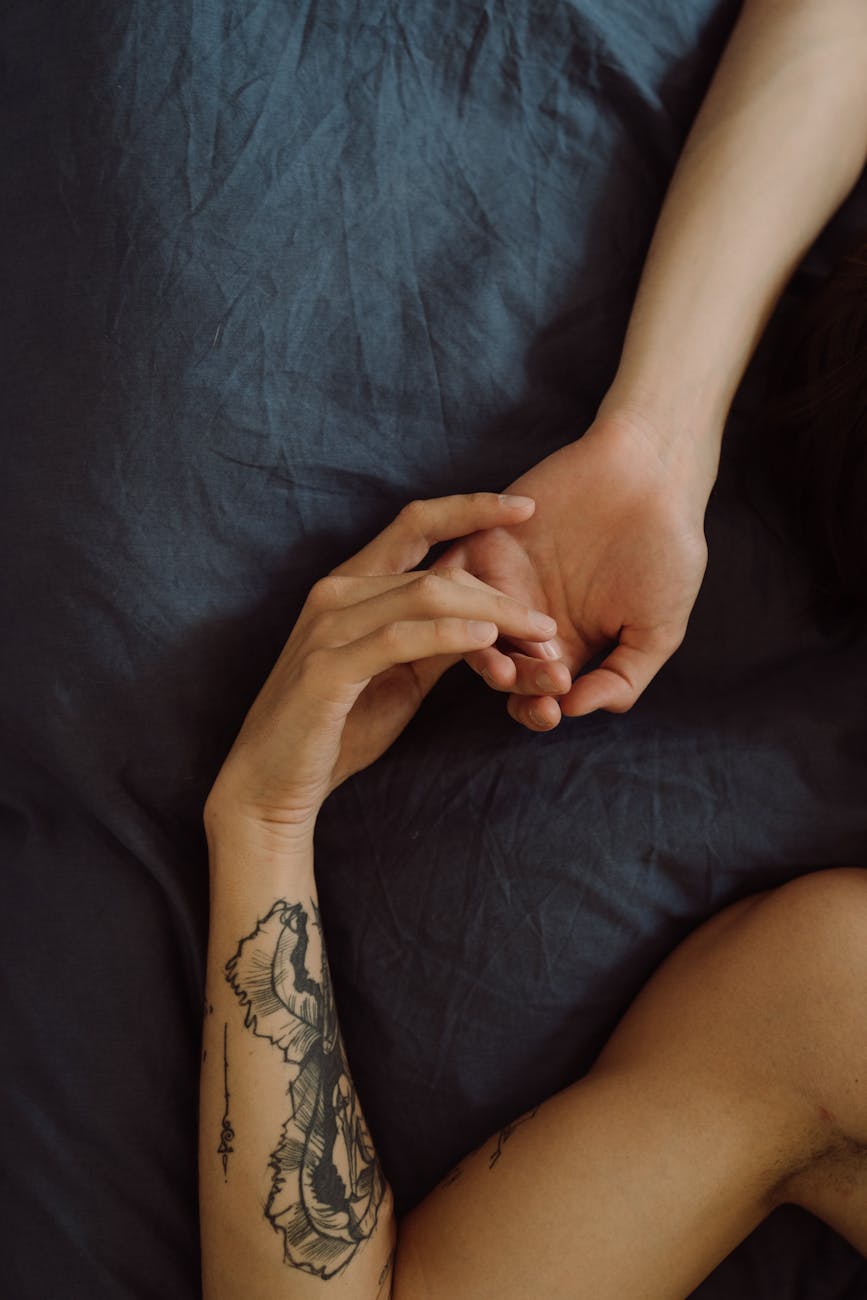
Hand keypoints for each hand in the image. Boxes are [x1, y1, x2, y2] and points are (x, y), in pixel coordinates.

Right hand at [205, 493, 558, 840]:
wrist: (272, 784)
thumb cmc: (337, 729)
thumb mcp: (399, 676)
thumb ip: (436, 639)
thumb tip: (489, 615)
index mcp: (349, 586)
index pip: (413, 524)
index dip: (469, 507)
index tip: (524, 507)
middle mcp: (334, 594)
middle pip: (434, 570)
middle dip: (500, 593)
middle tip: (548, 624)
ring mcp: (326, 627)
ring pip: (424, 596)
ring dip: (490, 613)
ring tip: (536, 634)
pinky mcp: (326, 668)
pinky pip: (399, 638)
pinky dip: (448, 634)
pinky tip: (487, 639)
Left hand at [433, 414, 712, 729]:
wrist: (650, 473)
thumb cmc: (664, 549)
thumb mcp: (658, 628)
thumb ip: (623, 677)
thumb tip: (575, 711)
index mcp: (562, 646)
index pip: (531, 695)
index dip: (535, 710)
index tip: (552, 709)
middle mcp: (524, 619)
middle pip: (497, 669)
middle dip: (513, 683)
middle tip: (538, 677)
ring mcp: (501, 581)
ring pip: (466, 629)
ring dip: (481, 650)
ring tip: (505, 657)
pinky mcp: (481, 540)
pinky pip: (449, 576)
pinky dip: (461, 594)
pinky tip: (497, 603)